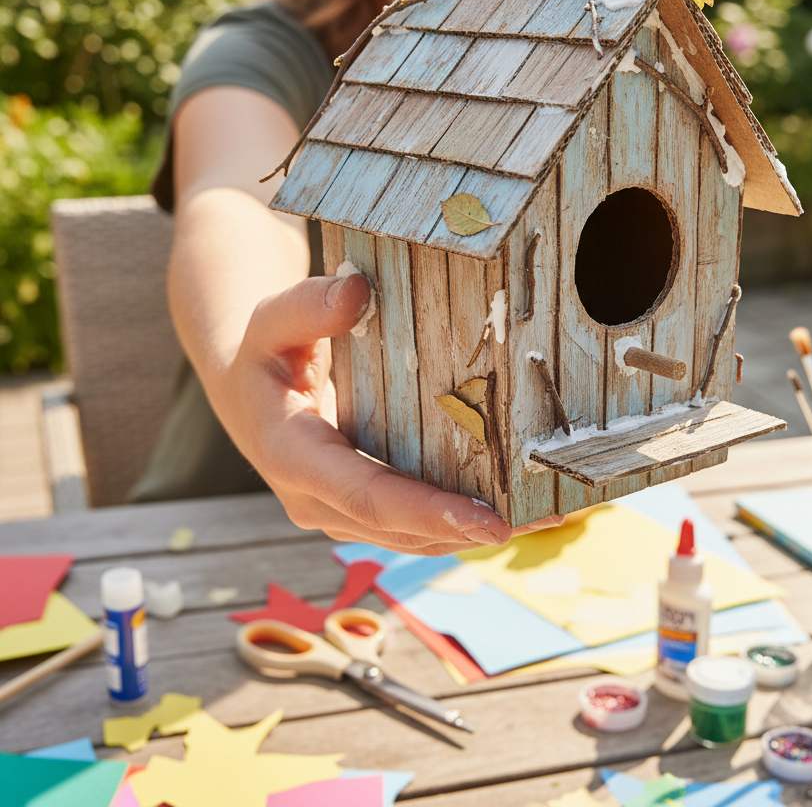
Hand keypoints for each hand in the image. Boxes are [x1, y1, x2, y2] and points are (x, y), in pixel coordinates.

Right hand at [220, 270, 562, 553]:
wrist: (249, 389)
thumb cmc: (267, 350)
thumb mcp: (273, 320)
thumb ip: (307, 306)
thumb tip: (356, 292)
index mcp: (294, 457)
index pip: (367, 495)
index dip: (427, 510)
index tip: (486, 520)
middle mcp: (316, 500)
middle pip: (401, 528)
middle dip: (469, 529)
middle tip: (539, 521)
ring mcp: (339, 514)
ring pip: (413, 538)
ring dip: (475, 533)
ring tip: (543, 518)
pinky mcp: (361, 513)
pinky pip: (414, 527)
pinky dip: (461, 524)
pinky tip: (515, 513)